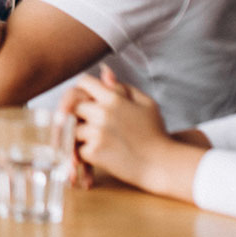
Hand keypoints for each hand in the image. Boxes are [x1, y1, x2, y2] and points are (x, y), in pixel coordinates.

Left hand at [64, 67, 198, 199]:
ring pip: (72, 127)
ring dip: (80, 134)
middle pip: (72, 105)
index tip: (85, 99)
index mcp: (114, 98)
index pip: (83, 82)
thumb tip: (104, 70)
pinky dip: (85, 152)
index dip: (81, 90)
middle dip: (78, 113)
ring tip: (98, 141)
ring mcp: (96, 133)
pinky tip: (101, 154)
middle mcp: (102, 113)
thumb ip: (122, 87)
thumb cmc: (156, 134)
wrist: (163, 165)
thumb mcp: (146, 104)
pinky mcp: (93, 152)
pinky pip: (77, 148)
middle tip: (87, 123)